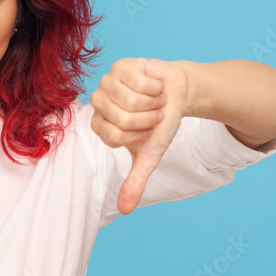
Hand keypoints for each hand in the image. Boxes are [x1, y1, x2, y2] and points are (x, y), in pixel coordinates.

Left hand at [90, 58, 188, 214]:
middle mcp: (98, 103)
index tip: (145, 130)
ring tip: (154, 100)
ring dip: (152, 102)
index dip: (138, 134)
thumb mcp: (149, 155)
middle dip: (147, 119)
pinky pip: (139, 81)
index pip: (115, 136)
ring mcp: (106, 82)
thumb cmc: (160, 124)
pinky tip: (154, 86)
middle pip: (122, 117)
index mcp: (100, 125)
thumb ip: (135, 181)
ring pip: (131, 99)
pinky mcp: (120, 65)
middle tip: (152, 114)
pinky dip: (155, 86)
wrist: (177, 94)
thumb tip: (125, 210)